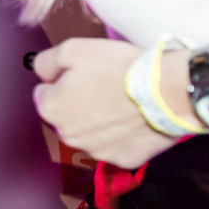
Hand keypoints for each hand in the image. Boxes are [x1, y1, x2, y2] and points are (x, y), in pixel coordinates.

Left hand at [32, 38, 187, 168]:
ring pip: (90, 132)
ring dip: (99, 120)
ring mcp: (96, 150)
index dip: (61, 82)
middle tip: (103, 86)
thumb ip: (47, 62)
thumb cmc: (119, 69)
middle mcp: (68, 135)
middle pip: (67, 115)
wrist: (167, 91)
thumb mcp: (73, 49)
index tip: (81, 75)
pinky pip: (116, 145)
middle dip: (79, 103)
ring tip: (121, 102)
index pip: (44, 94)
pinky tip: (133, 119)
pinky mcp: (122, 159)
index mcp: (51, 109)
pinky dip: (122, 135)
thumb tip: (42, 73)